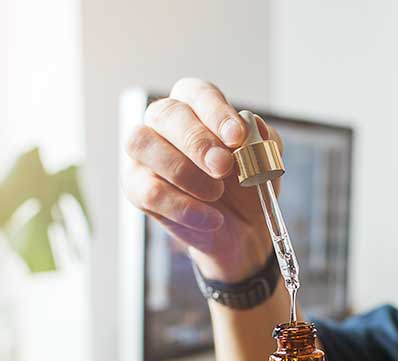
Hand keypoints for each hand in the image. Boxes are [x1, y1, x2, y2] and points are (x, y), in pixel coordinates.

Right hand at [123, 77, 282, 281]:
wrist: (241, 229)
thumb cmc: (245, 185)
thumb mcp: (262, 162)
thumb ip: (260, 141)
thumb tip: (252, 126)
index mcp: (195, 105)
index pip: (198, 94)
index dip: (216, 113)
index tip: (237, 137)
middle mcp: (162, 122)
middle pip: (166, 113)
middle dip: (197, 141)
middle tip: (223, 167)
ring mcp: (144, 153)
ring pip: (143, 143)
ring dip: (182, 170)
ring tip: (215, 193)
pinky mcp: (135, 186)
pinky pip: (149, 191)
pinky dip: (182, 207)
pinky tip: (210, 218)